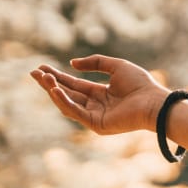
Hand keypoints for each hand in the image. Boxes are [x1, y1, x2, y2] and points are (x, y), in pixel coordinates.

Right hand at [30, 55, 169, 135]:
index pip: (74, 85)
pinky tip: (55, 90)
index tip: (41, 68)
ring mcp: (94, 117)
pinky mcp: (96, 125)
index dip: (57, 76)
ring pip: (68, 103)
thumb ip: (95, 63)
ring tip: (44, 78)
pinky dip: (64, 101)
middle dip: (50, 83)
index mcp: (100, 93)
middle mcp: (95, 106)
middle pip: (67, 94)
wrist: (154, 101)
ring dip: (54, 91)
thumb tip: (71, 64)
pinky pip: (76, 112)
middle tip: (33, 72)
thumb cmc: (141, 84)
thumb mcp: (116, 66)